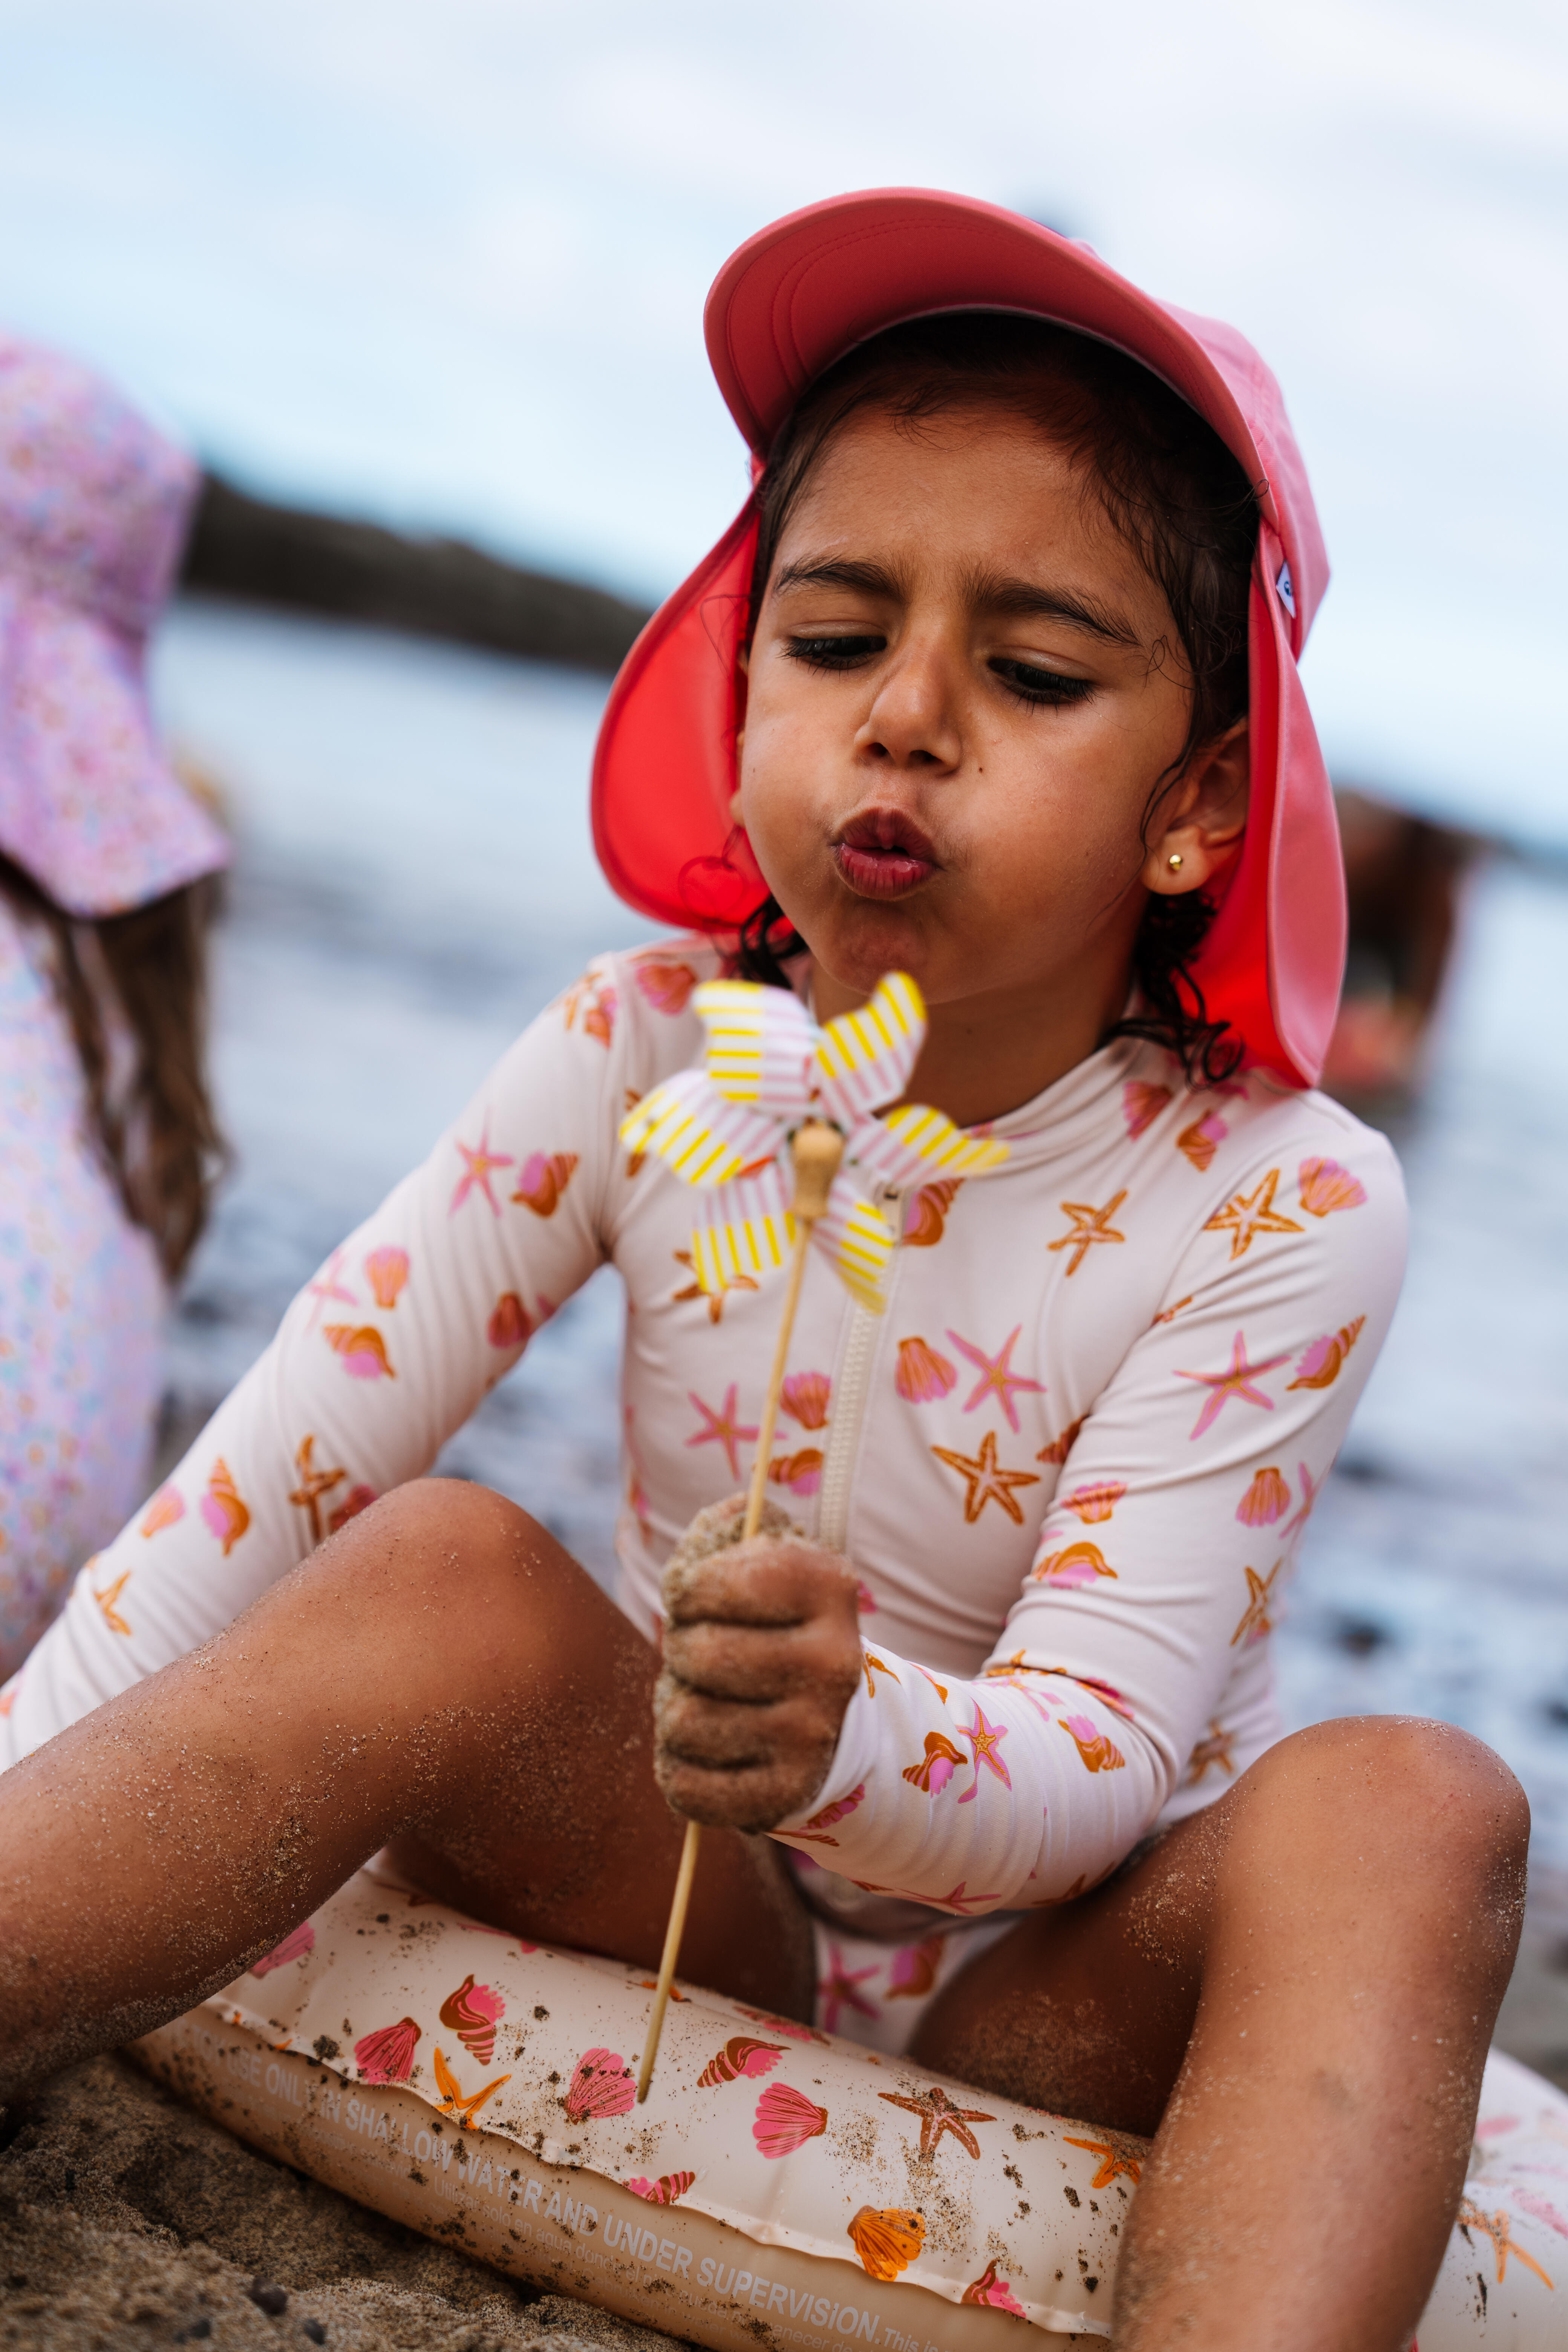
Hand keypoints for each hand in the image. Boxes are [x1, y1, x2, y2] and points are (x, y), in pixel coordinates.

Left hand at [656, 1507, 862, 1834]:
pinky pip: (688, 1788)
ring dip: (677, 1709)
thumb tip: (730, 1514)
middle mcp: (833, 1662)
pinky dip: (680, 1769)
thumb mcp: (761, 1556)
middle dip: (681, 1650)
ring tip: (710, 1700)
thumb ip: (732, 1524)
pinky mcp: (786, 1794)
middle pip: (696, 1653)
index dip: (687, 1590)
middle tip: (702, 1653)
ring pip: (684, 1722)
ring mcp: (813, 1734)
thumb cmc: (771, 1622)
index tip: (694, 1598)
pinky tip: (710, 1750)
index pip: (714, 1583)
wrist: (826, 1713)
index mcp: (829, 1585)